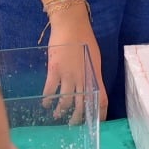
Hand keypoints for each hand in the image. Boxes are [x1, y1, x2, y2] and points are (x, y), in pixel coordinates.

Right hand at [44, 6, 106, 121]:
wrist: (71, 25)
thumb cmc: (84, 39)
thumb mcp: (94, 58)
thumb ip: (92, 73)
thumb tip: (90, 86)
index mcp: (94, 74)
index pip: (102, 98)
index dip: (100, 112)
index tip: (97, 122)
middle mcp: (83, 78)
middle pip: (83, 104)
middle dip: (78, 117)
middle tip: (74, 124)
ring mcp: (68, 75)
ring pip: (66, 100)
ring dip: (61, 111)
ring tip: (58, 115)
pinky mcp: (54, 71)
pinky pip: (51, 90)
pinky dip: (48, 99)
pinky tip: (46, 103)